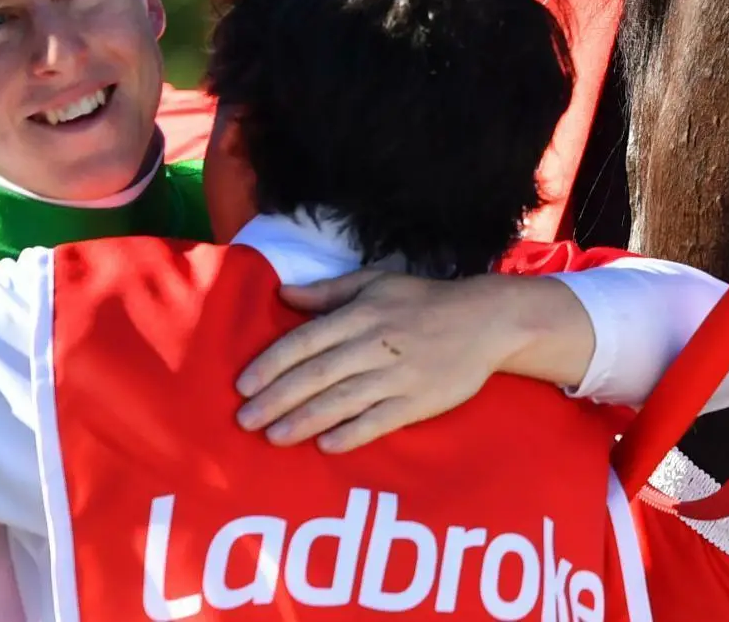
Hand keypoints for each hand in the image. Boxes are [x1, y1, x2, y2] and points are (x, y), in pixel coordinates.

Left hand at [233, 270, 594, 451]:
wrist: (485, 320)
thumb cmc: (424, 300)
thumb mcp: (376, 282)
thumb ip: (329, 291)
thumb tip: (283, 294)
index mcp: (360, 314)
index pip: (305, 342)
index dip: (271, 364)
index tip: (242, 385)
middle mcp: (373, 344)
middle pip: (316, 375)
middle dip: (276, 399)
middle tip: (244, 420)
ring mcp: (396, 375)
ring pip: (341, 401)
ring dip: (304, 421)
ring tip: (273, 438)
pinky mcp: (417, 401)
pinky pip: (379, 420)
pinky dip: (351, 433)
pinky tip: (326, 445)